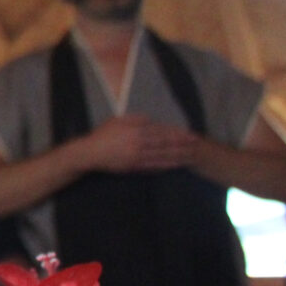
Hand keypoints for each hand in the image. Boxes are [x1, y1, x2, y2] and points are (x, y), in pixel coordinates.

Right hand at [74, 114, 196, 174]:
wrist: (89, 153)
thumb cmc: (102, 135)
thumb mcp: (117, 120)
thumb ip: (135, 119)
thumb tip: (151, 120)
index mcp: (134, 129)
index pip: (160, 130)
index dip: (175, 132)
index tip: (187, 132)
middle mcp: (138, 142)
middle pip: (164, 142)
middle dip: (181, 143)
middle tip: (196, 142)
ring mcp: (137, 156)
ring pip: (162, 155)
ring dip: (177, 154)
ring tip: (191, 154)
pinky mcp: (134, 166)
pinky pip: (154, 166)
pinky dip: (166, 165)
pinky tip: (175, 164)